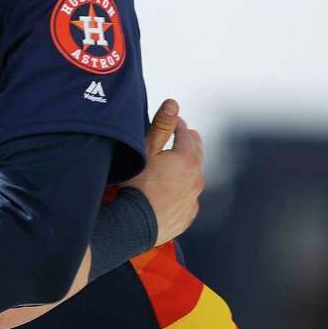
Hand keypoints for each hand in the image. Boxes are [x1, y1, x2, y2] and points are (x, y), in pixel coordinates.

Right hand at [125, 99, 204, 244]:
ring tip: (166, 167)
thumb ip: (160, 126)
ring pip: (193, 176)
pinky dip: (179, 190)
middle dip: (185, 143)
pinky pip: (187, 197)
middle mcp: (197, 178)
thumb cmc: (134, 186)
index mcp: (188, 159)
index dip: (175, 125)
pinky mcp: (187, 215)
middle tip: (170, 140)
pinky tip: (164, 191)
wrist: (130, 225)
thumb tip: (173, 103)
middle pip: (196, 152)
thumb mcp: (144, 152)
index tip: (167, 123)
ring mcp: (193, 199)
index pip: (186, 132)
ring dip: (183, 168)